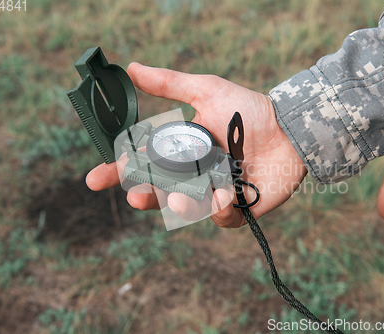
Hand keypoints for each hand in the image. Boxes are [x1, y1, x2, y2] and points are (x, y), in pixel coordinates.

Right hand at [86, 63, 306, 227]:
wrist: (289, 128)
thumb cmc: (248, 110)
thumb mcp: (206, 91)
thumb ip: (169, 84)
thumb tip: (131, 68)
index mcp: (181, 151)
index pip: (143, 164)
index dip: (118, 172)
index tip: (94, 179)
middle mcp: (193, 175)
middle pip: (158, 193)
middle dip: (143, 196)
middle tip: (137, 194)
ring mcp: (214, 193)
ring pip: (186, 210)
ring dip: (180, 206)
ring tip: (182, 198)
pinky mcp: (238, 208)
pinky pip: (221, 219)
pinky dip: (219, 211)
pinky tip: (224, 196)